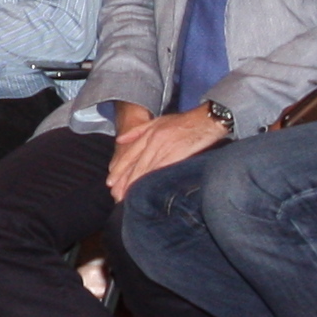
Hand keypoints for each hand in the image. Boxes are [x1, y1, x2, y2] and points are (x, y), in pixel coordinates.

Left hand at [107, 106, 229, 201]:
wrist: (206, 119)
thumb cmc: (184, 121)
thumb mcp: (158, 121)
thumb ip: (138, 131)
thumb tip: (119, 140)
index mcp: (148, 133)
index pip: (129, 154)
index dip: (119, 169)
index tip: (110, 182)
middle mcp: (154, 140)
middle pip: (136, 164)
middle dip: (124, 181)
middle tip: (116, 195)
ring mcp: (165, 147)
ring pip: (146, 169)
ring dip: (136, 184)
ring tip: (128, 197)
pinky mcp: (177, 154)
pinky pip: (161, 170)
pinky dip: (152, 181)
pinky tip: (147, 190)